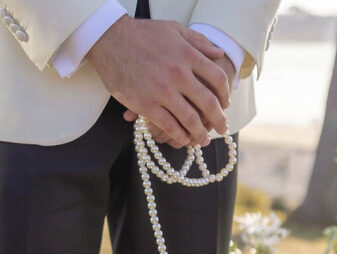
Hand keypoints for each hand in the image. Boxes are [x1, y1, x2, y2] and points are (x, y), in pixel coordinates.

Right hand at [87, 17, 230, 148]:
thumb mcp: (174, 30)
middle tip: (222, 129)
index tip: (226, 104)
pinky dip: (180, 136)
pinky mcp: (146, 105)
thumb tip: (219, 54)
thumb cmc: (142, 34)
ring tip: (204, 140)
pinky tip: (184, 140)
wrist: (111, 40)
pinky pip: (169, 126)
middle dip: (219, 119)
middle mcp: (179, 74)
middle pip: (208, 103)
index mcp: (188, 55)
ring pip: (190, 119)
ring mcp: (162, 91)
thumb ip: (198, 42)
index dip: (225, 95)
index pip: (217, 78)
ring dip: (200, 133)